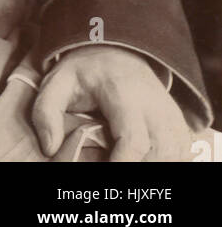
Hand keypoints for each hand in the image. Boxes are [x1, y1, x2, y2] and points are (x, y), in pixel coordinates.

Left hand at [32, 44, 192, 161]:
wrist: (117, 52)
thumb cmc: (86, 72)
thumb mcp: (57, 81)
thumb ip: (46, 111)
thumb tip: (50, 148)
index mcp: (123, 93)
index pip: (133, 140)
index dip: (123, 165)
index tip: (106, 173)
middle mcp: (154, 105)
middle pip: (158, 153)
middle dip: (137, 169)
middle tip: (109, 164)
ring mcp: (171, 116)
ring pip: (173, 156)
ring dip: (151, 167)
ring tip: (122, 160)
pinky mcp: (179, 127)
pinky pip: (181, 155)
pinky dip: (164, 163)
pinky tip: (142, 160)